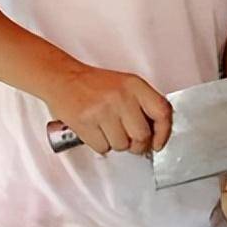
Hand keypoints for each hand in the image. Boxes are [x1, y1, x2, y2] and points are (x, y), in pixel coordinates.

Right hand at [43, 64, 171, 155]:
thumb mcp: (124, 84)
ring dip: (115, 143)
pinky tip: (95, 130)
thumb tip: (156, 134)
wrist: (62, 78)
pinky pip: (103, 148)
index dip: (164, 133)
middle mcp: (121, 96)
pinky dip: (99, 144)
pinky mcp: (86, 123)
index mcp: (134, 85)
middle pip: (142, 136)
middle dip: (136, 144)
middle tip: (129, 140)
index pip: (162, 112)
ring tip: (106, 128)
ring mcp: (103, 110)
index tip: (158, 143)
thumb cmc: (93, 84)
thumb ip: (142, 104)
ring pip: (122, 146)